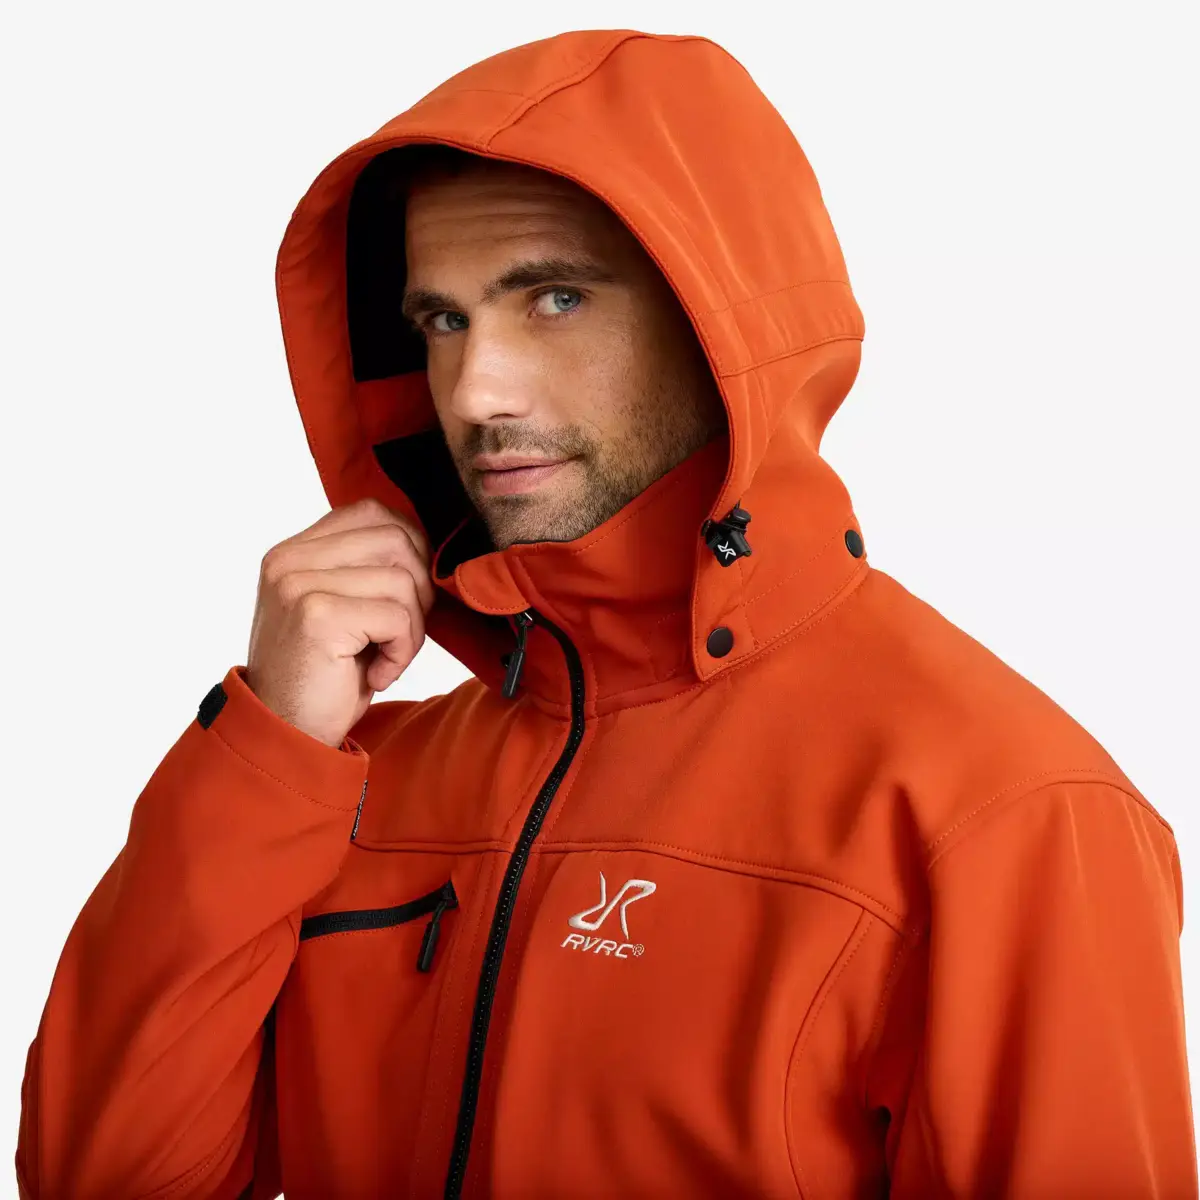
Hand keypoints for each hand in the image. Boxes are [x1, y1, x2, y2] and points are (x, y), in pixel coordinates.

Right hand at [244, 497, 434, 747]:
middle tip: (401, 633)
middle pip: (395, 539)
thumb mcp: (340, 609)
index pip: (372, 513)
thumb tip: (425, 544)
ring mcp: (299, 584)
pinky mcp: (318, 615)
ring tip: (384, 658)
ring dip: (411, 629)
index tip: (407, 595)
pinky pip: (398, 616)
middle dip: (418, 589)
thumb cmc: (323, 676)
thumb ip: (365, 569)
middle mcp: (289, 560)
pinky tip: (375, 675)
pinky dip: (402, 652)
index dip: (409, 549)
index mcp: (293, 551)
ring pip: (403, 580)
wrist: (285, 735)